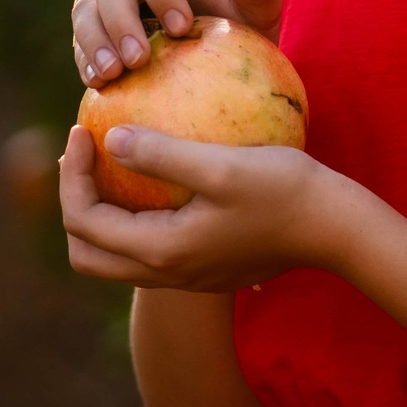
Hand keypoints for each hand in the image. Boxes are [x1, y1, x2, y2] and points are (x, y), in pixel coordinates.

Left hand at [57, 123, 357, 292]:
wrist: (335, 229)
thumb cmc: (284, 191)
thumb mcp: (220, 166)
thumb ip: (161, 155)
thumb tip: (110, 138)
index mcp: (162, 251)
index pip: (84, 222)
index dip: (72, 175)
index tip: (82, 129)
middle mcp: (168, 273)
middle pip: (88, 255)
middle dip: (75, 204)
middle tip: (84, 155)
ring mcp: (187, 276)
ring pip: (117, 257)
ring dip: (102, 213)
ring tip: (110, 163)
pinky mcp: (206, 267)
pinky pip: (149, 249)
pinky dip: (133, 218)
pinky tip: (155, 178)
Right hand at [71, 0, 282, 87]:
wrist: (220, 57)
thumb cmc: (242, 24)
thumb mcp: (259, 8)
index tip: (180, 28)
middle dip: (120, 19)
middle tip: (138, 60)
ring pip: (86, 6)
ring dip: (94, 40)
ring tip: (112, 75)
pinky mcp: (97, 28)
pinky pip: (80, 38)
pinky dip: (86, 60)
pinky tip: (99, 85)